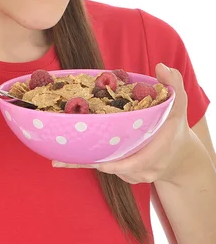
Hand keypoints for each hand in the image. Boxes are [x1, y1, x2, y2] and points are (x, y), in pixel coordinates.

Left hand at [52, 63, 197, 184]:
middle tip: (66, 159)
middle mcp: (146, 168)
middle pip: (116, 169)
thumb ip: (173, 83)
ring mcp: (136, 175)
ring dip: (88, 162)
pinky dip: (91, 163)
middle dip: (92, 162)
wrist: (181, 157)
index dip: (117, 164)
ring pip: (110, 170)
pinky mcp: (127, 176)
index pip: (136, 163)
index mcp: (158, 151)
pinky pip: (109, 170)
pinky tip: (66, 161)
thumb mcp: (179, 103)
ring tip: (62, 159)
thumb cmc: (175, 126)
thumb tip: (160, 67)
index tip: (98, 161)